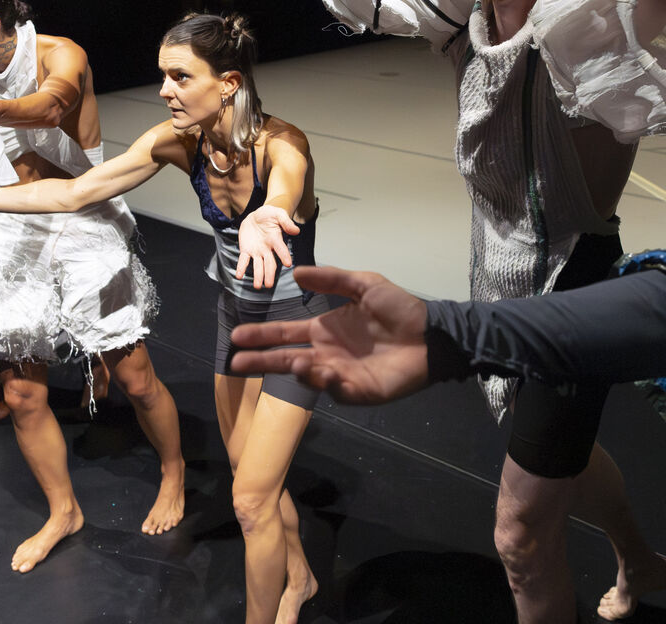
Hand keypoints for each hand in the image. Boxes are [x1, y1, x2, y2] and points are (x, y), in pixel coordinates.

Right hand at [228, 266, 430, 403]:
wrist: (429, 334)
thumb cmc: (398, 310)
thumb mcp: (364, 285)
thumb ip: (332, 280)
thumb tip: (297, 274)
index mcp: (324, 329)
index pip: (286, 333)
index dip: (262, 336)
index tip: (237, 337)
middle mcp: (326, 353)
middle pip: (286, 359)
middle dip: (261, 361)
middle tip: (236, 362)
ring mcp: (340, 374)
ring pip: (307, 376)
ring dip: (297, 369)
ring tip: (295, 361)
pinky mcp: (357, 391)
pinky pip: (335, 390)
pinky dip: (326, 383)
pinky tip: (325, 371)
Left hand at [235, 205, 300, 288]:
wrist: (256, 216)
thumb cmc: (270, 215)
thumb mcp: (278, 214)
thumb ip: (286, 222)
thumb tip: (296, 231)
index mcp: (275, 240)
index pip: (281, 249)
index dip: (284, 255)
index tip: (288, 264)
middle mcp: (267, 249)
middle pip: (269, 263)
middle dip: (269, 274)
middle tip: (269, 284)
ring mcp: (256, 251)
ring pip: (258, 265)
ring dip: (257, 276)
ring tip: (257, 286)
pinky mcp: (246, 250)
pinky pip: (243, 260)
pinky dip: (241, 268)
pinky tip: (239, 276)